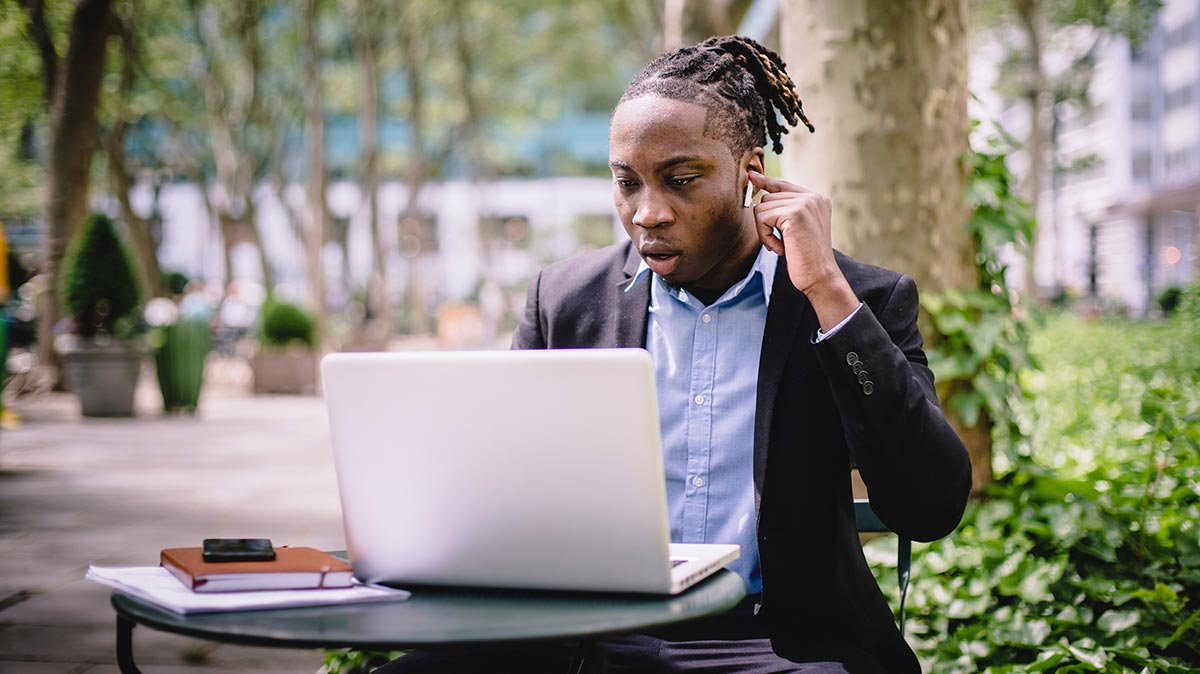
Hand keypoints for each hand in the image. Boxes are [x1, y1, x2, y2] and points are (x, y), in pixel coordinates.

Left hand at [749, 171, 858, 330]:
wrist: (820, 276)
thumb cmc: (807, 259)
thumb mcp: (799, 230)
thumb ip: (787, 212)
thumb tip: (762, 196)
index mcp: (817, 200)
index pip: (785, 185)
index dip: (766, 181)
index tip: (753, 176)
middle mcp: (812, 197)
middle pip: (768, 198)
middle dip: (766, 222)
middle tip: (779, 242)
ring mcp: (804, 203)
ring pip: (762, 207)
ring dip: (765, 231)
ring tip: (782, 246)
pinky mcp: (794, 213)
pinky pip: (762, 218)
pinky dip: (766, 237)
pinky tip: (781, 248)